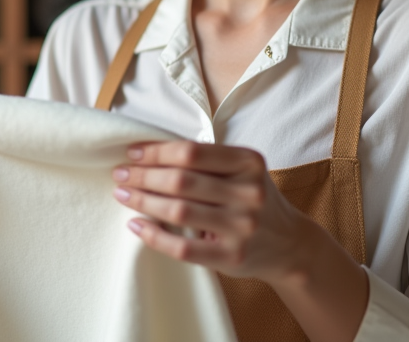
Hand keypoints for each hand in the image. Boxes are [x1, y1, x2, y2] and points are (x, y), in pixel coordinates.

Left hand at [111, 141, 313, 284]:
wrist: (288, 245)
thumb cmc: (253, 199)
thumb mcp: (242, 171)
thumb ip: (207, 161)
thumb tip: (149, 152)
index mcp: (249, 162)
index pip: (192, 152)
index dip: (157, 151)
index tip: (132, 152)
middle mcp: (248, 193)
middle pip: (181, 180)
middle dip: (143, 175)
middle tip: (120, 174)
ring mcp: (241, 227)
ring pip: (178, 211)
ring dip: (142, 201)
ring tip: (122, 195)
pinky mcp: (231, 257)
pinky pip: (182, 248)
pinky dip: (153, 235)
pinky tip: (136, 225)